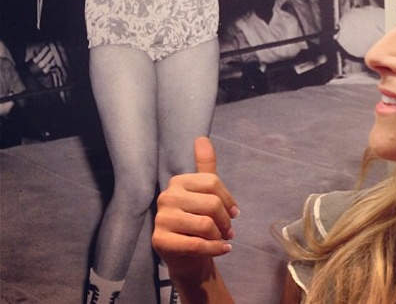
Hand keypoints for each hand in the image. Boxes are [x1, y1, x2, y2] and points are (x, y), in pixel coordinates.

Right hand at [152, 138, 239, 284]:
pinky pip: (196, 244)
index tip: (234, 213)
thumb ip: (205, 166)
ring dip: (220, 236)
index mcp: (178, 181)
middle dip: (226, 221)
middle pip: (211, 204)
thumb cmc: (197, 220)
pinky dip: (215, 249)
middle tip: (229, 231)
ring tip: (222, 239)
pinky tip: (222, 250)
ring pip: (205, 225)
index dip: (228, 199)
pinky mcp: (160, 241)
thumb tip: (202, 138)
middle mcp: (167, 197)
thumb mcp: (204, 192)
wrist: (186, 257)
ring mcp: (161, 219)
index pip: (213, 183)